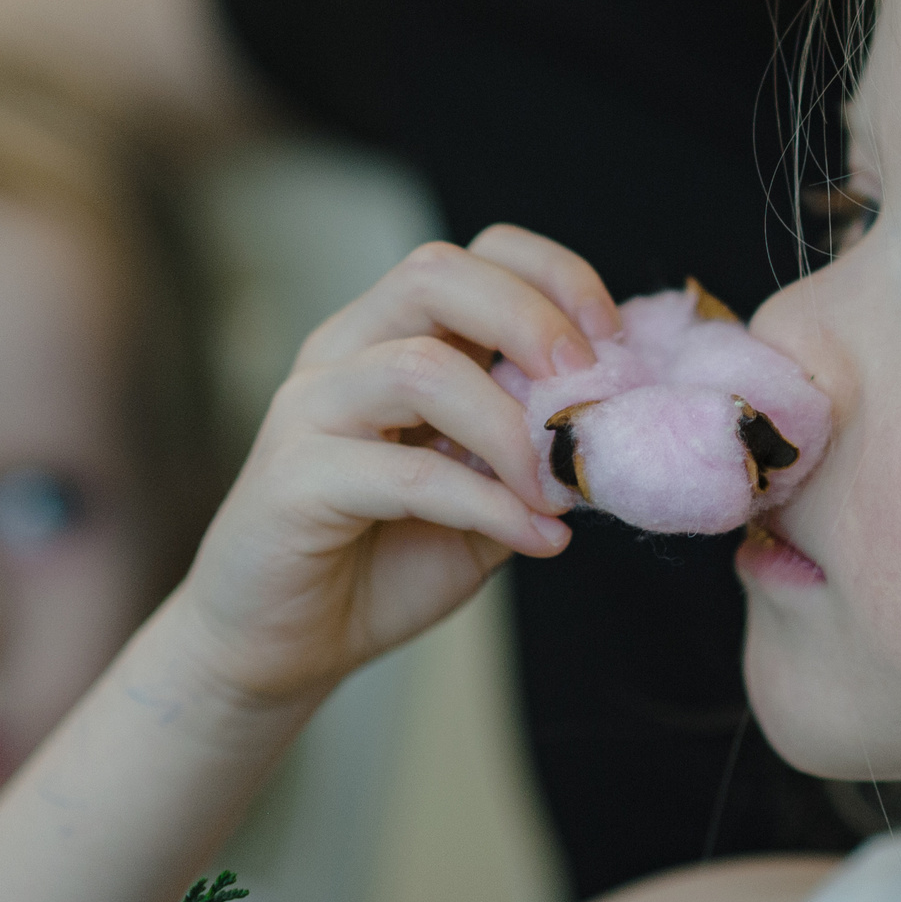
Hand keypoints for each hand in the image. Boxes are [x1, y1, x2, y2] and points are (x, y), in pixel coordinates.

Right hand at [166, 225, 621, 707]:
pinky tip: (535, 538)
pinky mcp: (293, 478)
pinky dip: (487, 504)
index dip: (552, 277)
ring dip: (511, 428)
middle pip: (434, 275)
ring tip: (557, 488)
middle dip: (528, 318)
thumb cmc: (386, 558)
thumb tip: (619, 418)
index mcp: (392, 334)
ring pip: (419, 366)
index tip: (613, 337)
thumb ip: (537, 446)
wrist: (281, 646)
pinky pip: (405, 473)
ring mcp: (310, 408)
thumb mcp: (488, 492)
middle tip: (587, 382)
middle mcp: (344, 351)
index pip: (475, 255)